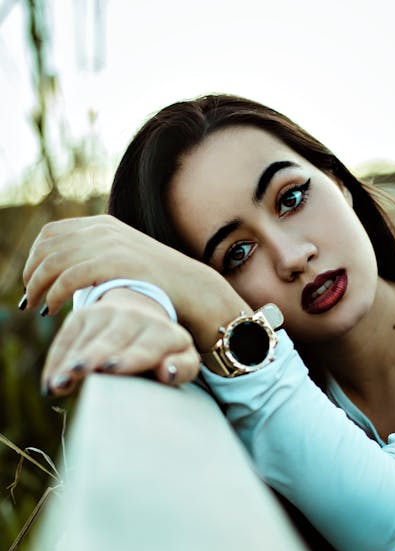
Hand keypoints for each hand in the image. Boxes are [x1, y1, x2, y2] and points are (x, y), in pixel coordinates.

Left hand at [22, 214, 251, 351]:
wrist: (191, 287)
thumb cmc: (158, 281)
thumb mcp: (126, 259)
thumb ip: (100, 256)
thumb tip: (72, 269)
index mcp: (103, 224)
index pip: (52, 233)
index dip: (34, 257)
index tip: (31, 281)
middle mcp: (103, 229)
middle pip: (47, 246)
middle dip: (31, 273)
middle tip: (29, 298)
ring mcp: (109, 244)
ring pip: (53, 262)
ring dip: (37, 286)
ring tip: (37, 307)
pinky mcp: (114, 263)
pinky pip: (69, 277)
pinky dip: (54, 294)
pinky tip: (53, 309)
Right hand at [42, 289, 199, 395]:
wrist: (142, 315)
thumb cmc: (164, 350)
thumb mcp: (183, 358)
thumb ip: (182, 367)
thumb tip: (165, 371)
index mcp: (165, 332)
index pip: (146, 347)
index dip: (129, 358)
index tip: (112, 369)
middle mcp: (136, 318)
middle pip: (111, 340)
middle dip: (93, 357)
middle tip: (77, 373)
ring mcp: (107, 313)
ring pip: (85, 339)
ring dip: (69, 363)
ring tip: (57, 385)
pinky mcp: (84, 315)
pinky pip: (66, 338)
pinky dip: (56, 361)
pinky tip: (50, 383)